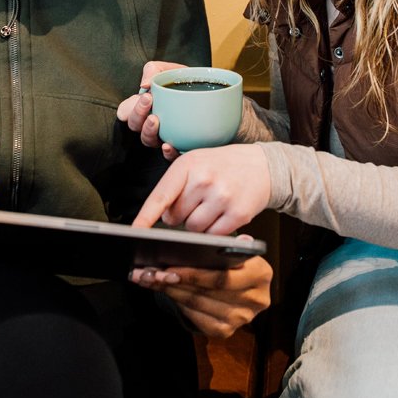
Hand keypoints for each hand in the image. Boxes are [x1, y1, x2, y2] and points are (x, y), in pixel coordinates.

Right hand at [115, 60, 190, 156]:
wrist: (217, 92)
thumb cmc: (188, 80)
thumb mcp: (171, 70)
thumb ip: (154, 70)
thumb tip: (144, 84)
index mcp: (146, 106)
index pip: (126, 112)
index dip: (129, 109)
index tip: (146, 96)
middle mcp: (152, 122)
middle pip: (135, 126)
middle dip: (138, 114)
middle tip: (149, 100)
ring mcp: (165, 135)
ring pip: (148, 140)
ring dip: (148, 131)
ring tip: (156, 119)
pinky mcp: (182, 145)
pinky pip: (170, 156)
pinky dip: (167, 152)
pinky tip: (168, 145)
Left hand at [132, 145, 270, 234]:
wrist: (264, 166)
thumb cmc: (223, 166)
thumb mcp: (195, 162)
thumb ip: (174, 185)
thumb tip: (159, 217)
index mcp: (188, 165)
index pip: (160, 197)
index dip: (145, 217)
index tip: (134, 231)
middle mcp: (205, 180)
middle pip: (175, 217)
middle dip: (180, 216)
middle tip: (196, 203)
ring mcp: (222, 197)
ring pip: (193, 228)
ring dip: (197, 224)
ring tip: (210, 208)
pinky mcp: (238, 213)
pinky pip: (213, 234)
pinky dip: (214, 230)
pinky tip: (222, 215)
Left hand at [134, 255, 271, 338]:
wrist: (241, 290)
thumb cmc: (234, 265)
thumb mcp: (234, 252)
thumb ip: (227, 246)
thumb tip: (215, 242)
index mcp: (261, 274)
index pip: (223, 277)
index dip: (193, 275)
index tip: (167, 268)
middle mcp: (255, 299)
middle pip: (207, 292)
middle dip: (174, 282)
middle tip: (148, 273)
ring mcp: (241, 318)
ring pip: (196, 304)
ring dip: (169, 291)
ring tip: (148, 279)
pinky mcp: (226, 330)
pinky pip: (195, 317)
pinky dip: (176, 303)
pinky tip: (163, 292)